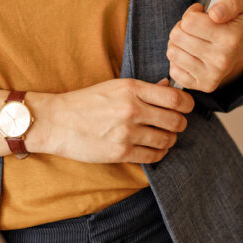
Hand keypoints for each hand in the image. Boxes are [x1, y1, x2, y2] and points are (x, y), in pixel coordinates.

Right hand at [28, 78, 191, 164]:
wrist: (56, 121)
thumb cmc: (84, 102)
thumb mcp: (114, 87)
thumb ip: (143, 88)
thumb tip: (168, 86)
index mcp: (131, 89)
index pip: (175, 98)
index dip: (187, 104)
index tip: (185, 108)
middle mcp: (132, 109)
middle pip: (176, 120)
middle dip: (179, 124)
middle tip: (173, 125)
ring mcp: (126, 133)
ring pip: (167, 140)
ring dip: (168, 140)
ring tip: (161, 137)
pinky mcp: (121, 153)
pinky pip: (153, 156)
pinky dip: (158, 154)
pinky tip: (151, 149)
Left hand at [166, 0, 242, 91]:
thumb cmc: (236, 23)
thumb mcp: (239, 4)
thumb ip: (229, 2)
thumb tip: (215, 13)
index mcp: (232, 38)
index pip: (189, 21)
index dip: (193, 13)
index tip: (202, 14)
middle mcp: (223, 60)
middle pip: (177, 35)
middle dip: (183, 27)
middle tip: (195, 28)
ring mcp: (213, 75)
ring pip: (173, 52)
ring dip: (179, 43)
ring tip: (192, 40)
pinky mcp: (203, 86)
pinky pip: (173, 70)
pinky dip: (178, 60)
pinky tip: (191, 55)